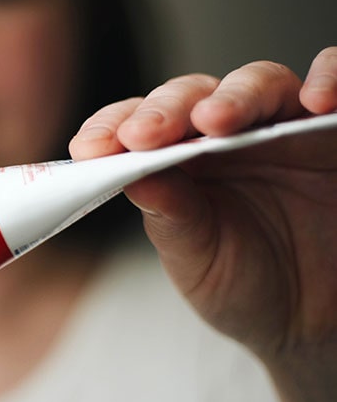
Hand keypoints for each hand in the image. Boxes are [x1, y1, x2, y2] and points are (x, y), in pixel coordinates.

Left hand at [69, 48, 336, 362]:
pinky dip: (329, 76)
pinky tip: (317, 101)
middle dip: (165, 110)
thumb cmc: (247, 287)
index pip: (140, 123)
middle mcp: (229, 133)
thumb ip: (171, 217)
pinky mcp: (334, 133)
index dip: (112, 126)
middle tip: (145, 135)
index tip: (90, 149)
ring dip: (237, 95)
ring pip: (261, 83)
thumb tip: (134, 176)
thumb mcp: (198, 261)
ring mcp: (285, 127)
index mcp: (180, 159)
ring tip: (214, 121)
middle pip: (195, 94)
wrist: (315, 324)